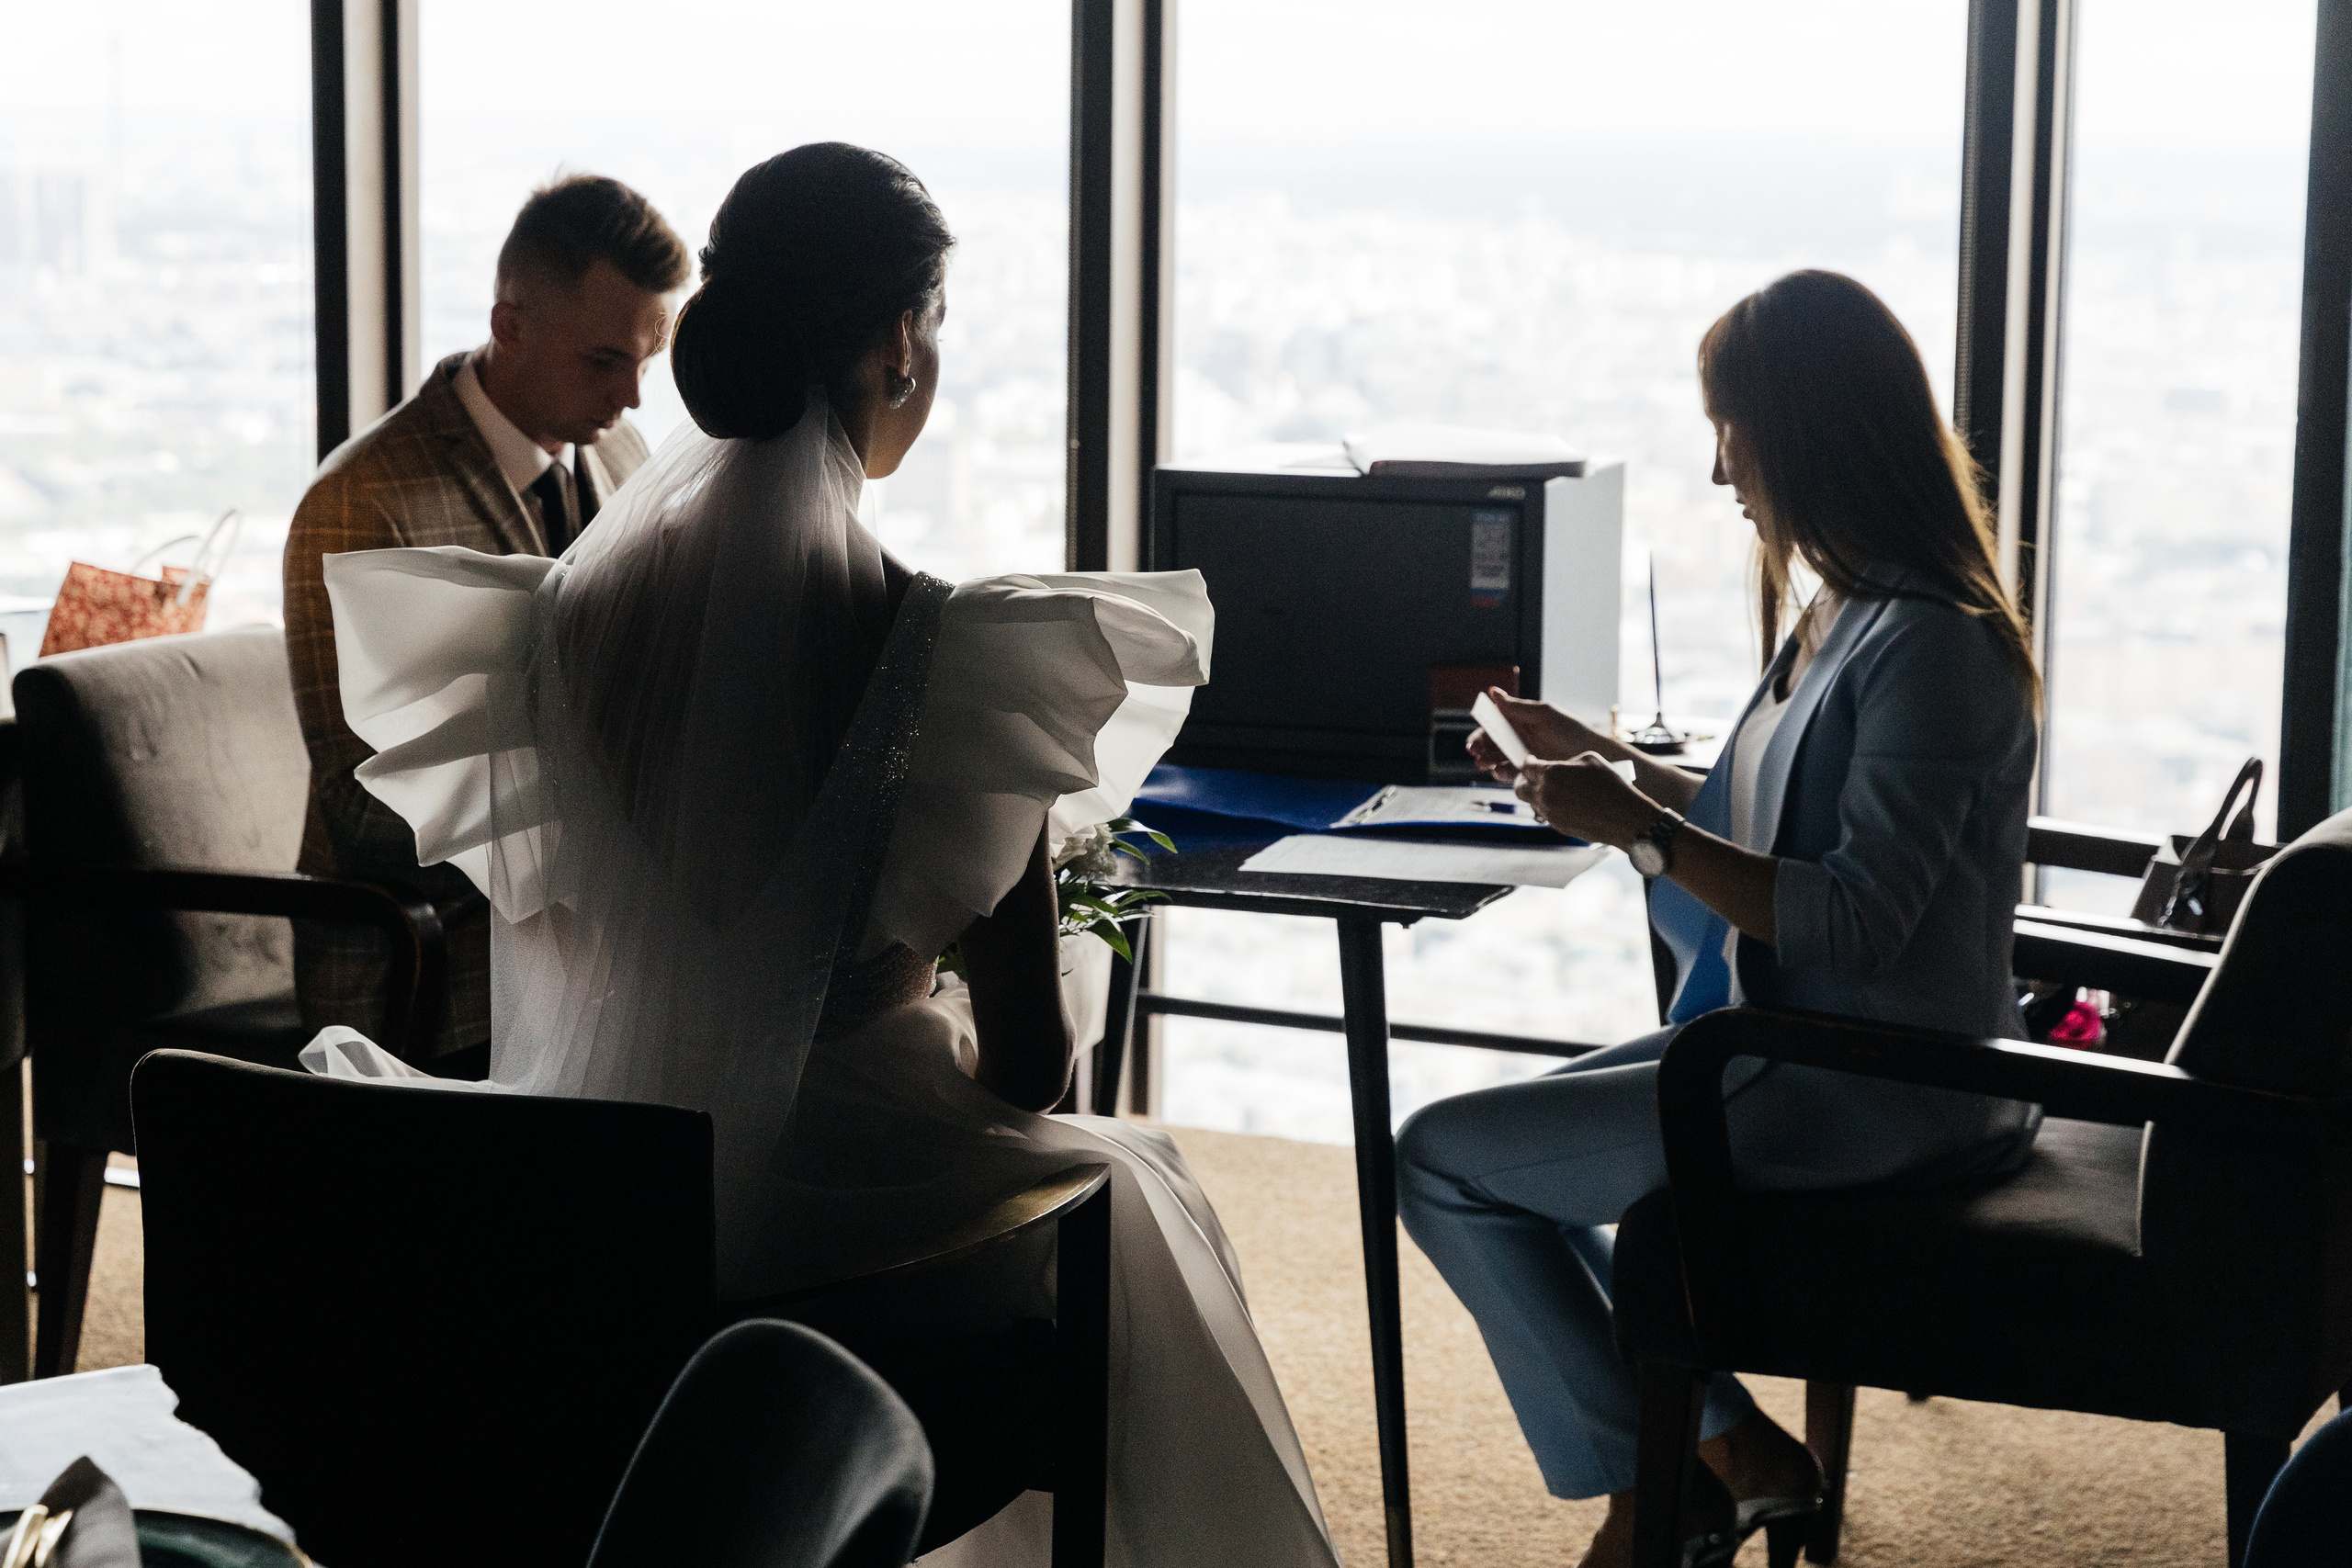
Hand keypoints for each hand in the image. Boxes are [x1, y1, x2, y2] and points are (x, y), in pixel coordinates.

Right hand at [1466, 689, 1612, 782]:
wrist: (1591, 755)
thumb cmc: (1571, 730)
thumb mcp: (1544, 714)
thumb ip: (1518, 707)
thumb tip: (1493, 692)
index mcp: (1520, 720)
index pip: (1494, 724)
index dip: (1481, 730)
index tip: (1474, 739)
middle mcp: (1519, 737)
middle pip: (1491, 743)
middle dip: (1480, 748)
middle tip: (1476, 753)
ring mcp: (1523, 755)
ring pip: (1497, 758)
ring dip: (1487, 760)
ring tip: (1485, 763)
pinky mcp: (1529, 771)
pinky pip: (1510, 773)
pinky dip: (1501, 772)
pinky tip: (1499, 771)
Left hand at [1513, 751, 1657, 847]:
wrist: (1624, 817)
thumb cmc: (1611, 785)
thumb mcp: (1590, 759)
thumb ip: (1568, 762)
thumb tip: (1559, 768)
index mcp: (1551, 773)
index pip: (1526, 767)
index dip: (1528, 762)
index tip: (1531, 761)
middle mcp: (1545, 794)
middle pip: (1520, 789)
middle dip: (1523, 781)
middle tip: (1532, 778)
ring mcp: (1550, 813)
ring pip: (1533, 803)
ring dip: (1538, 795)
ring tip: (1554, 790)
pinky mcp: (1558, 827)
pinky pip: (1547, 815)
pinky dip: (1551, 808)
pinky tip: (1566, 803)